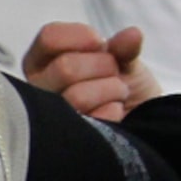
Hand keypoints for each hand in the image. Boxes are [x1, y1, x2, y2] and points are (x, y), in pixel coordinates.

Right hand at [21, 21, 162, 120]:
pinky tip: (115, 112)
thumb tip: (132, 36)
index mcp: (44, 62)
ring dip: (110, 90)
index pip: (48, 38)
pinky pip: (92, 123)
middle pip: (65, 68)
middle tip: (114, 72)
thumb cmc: (121, 82)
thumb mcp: (124, 58)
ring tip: (118, 93)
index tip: (100, 43)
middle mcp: (39, 90)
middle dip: (102, 65)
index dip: (79, 36)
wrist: (140, 119)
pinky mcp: (67, 143)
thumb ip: (124, 46)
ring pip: (77, 97)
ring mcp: (51, 119)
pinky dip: (112, 112)